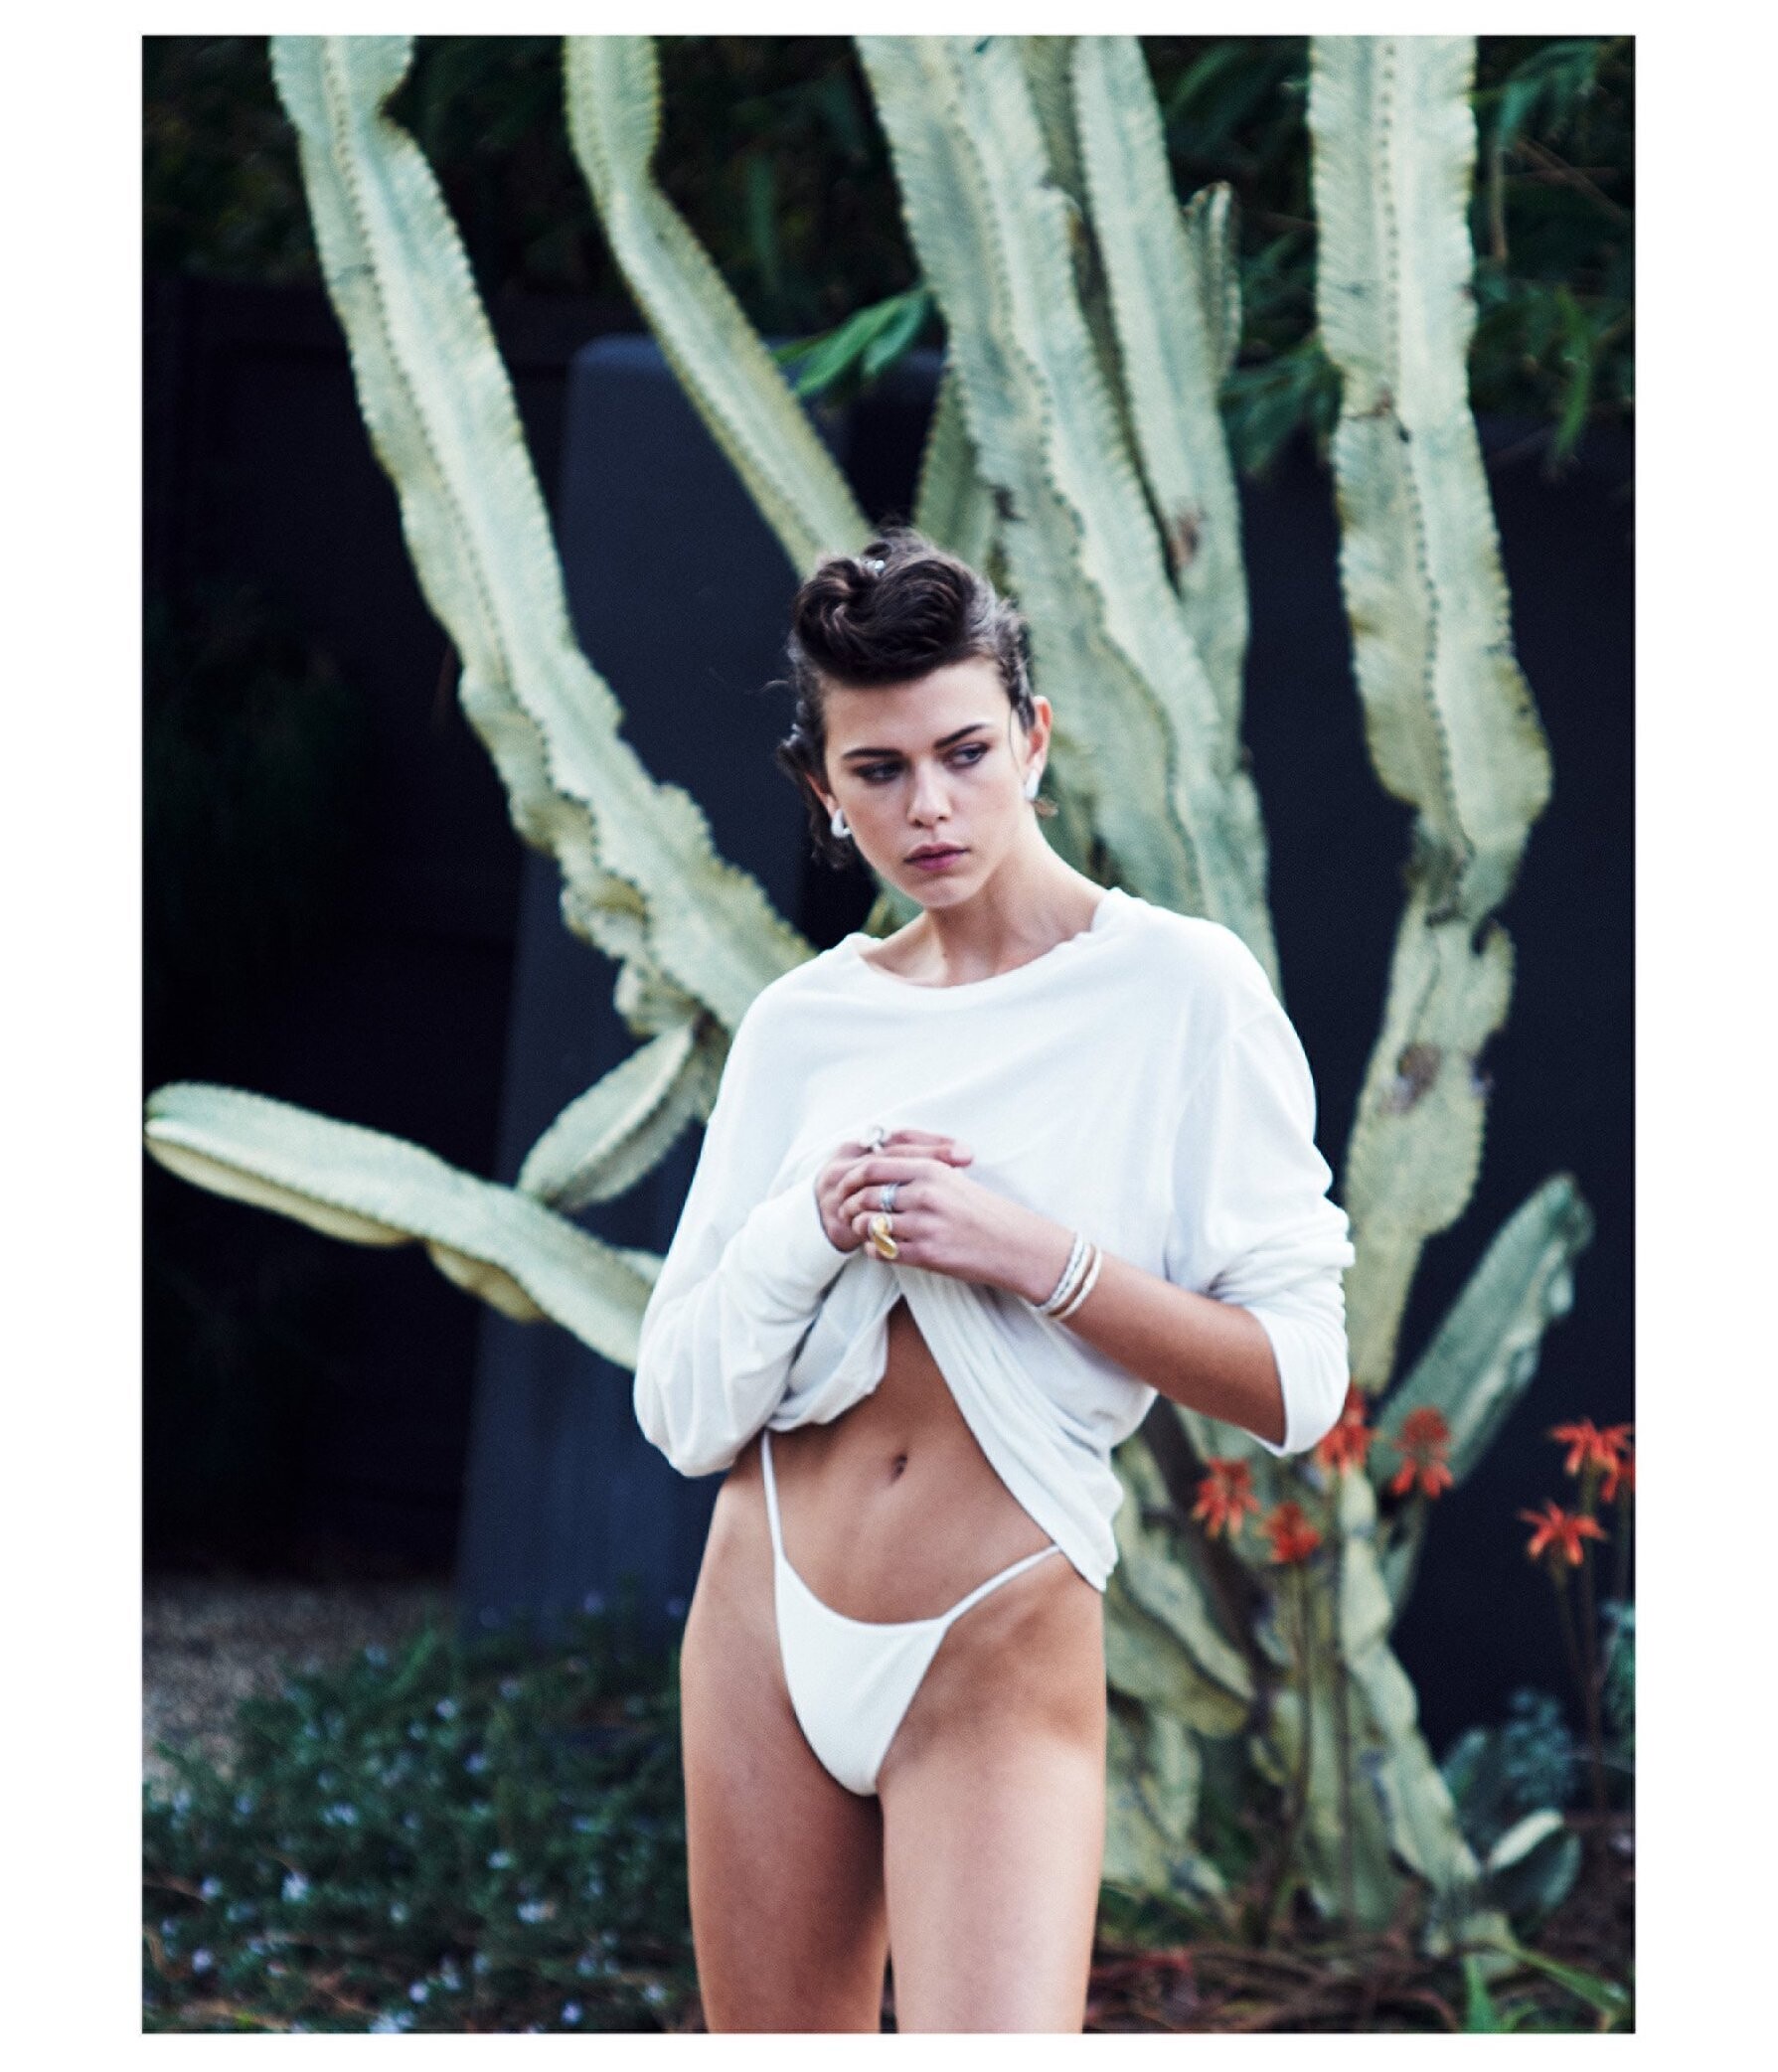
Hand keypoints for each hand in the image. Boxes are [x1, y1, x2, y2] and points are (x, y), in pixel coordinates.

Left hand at [814, 1129, 971, 1252]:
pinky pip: (883, 1251)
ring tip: (864, 1231)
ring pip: (870, 1225)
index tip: (845, 1186)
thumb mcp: (953, 1181)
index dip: (851, 1178)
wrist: (1016, 1244)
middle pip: (866, 1196)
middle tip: (846, 1213)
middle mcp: (925, 1195)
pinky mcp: (927, 1254)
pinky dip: (874, 1250)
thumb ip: (919, 1175)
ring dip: (860, 1229)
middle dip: (850, 1206)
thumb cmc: (985, 1212)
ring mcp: (925, 1225)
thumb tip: (878, 1175)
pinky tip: (878, 1249)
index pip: (873, 1167)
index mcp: (931, 1170)